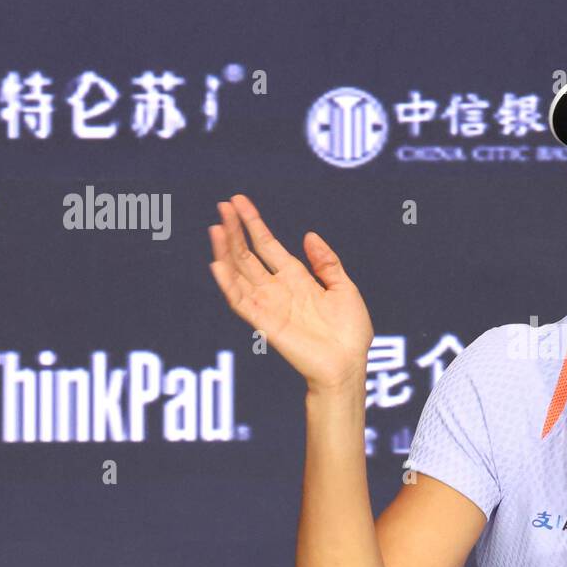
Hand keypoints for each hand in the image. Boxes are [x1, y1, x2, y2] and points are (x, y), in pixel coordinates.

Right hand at [207, 194, 374, 392]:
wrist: (348, 364)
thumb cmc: (350, 333)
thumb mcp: (345, 288)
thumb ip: (327, 263)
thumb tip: (309, 235)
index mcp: (296, 279)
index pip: (267, 245)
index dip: (253, 224)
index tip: (239, 202)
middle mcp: (277, 290)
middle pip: (248, 255)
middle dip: (235, 231)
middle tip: (223, 206)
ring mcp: (269, 305)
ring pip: (239, 273)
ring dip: (226, 251)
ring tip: (216, 228)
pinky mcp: (264, 323)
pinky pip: (240, 301)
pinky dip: (227, 283)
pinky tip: (217, 264)